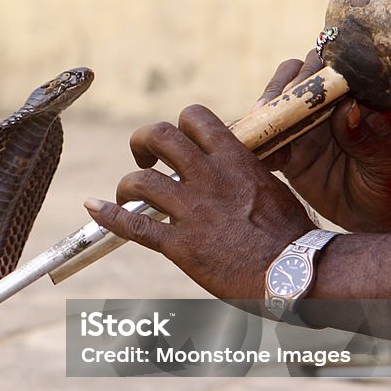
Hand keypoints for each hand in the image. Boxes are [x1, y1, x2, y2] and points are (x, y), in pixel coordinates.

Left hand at [84, 105, 314, 299]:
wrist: (296, 272)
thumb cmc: (291, 236)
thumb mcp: (270, 188)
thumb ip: (242, 174)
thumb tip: (229, 169)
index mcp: (235, 160)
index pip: (196, 118)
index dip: (178, 124)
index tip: (176, 142)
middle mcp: (209, 178)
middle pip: (161, 136)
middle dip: (143, 141)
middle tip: (143, 157)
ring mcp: (192, 211)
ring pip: (140, 182)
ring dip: (126, 184)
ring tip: (127, 194)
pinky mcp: (180, 245)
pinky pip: (133, 225)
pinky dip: (107, 215)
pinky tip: (94, 208)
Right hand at [258, 52, 390, 231]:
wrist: (382, 215)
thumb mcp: (386, 160)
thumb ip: (365, 137)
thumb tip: (347, 108)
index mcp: (355, 99)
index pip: (329, 70)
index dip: (310, 72)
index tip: (299, 90)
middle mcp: (325, 109)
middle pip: (293, 81)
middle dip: (277, 89)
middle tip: (269, 109)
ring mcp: (305, 131)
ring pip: (274, 110)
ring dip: (261, 116)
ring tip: (254, 130)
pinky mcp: (290, 156)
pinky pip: (266, 145)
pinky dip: (254, 145)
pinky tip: (245, 150)